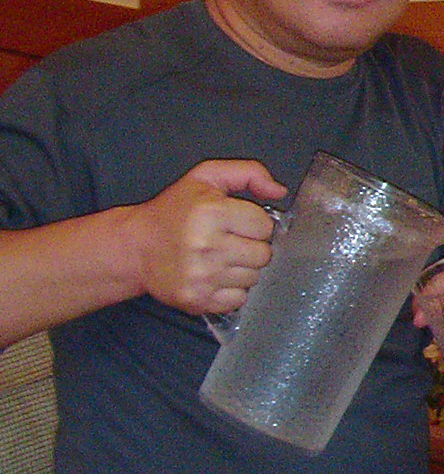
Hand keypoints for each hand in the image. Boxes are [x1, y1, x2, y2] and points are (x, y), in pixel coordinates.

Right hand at [130, 160, 289, 315]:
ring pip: (253, 277)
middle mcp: (207, 246)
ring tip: (219, 257)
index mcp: (212, 213)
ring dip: (242, 268)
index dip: (254, 223)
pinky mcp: (197, 299)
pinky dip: (231, 289)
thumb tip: (279, 191)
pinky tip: (214, 275)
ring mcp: (202, 276)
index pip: (265, 226)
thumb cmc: (172, 212)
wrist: (134, 247)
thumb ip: (249, 173)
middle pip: (263, 254)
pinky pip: (239, 299)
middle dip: (251, 246)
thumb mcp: (206, 177)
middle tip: (229, 240)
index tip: (236, 222)